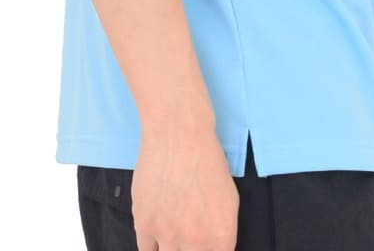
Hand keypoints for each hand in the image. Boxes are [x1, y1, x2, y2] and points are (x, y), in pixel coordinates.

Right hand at [132, 123, 238, 250]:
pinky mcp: (145, 225)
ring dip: (170, 248)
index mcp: (222, 236)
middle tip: (186, 239)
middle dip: (189, 250)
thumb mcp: (229, 199)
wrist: (180, 135)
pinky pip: (146, 250)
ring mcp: (169, 236)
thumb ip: (220, 232)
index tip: (201, 245)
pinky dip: (152, 245)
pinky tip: (156, 235)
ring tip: (172, 232)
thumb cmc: (207, 160)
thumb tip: (212, 247)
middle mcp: (197, 242)